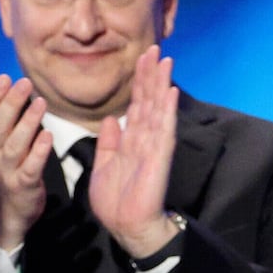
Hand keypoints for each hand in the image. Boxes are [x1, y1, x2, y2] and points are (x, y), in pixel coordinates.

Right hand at [0, 69, 52, 249]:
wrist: (0, 216)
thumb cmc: (0, 169)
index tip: (2, 77)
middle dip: (9, 104)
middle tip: (24, 82)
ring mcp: (7, 171)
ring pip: (14, 146)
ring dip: (26, 124)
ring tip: (40, 103)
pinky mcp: (23, 187)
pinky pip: (30, 169)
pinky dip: (38, 153)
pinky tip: (48, 136)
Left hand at [88, 45, 178, 257]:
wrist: (126, 225)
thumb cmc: (116, 199)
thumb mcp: (104, 164)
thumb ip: (108, 142)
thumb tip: (110, 119)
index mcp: (129, 140)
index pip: (135, 104)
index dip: (137, 81)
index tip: (139, 58)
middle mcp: (144, 138)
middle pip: (147, 100)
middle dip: (150, 74)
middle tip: (153, 47)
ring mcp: (153, 146)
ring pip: (157, 108)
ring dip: (160, 83)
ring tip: (164, 60)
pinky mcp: (159, 157)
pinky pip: (163, 130)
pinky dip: (165, 110)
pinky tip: (169, 92)